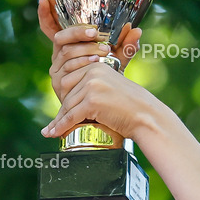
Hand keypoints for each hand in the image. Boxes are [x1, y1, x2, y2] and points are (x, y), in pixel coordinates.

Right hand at [37, 0, 141, 102]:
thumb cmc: (108, 82)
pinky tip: (95, 62)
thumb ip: (124, 46)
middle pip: (61, 38)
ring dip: (85, 49)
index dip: (46, 14)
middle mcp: (58, 58)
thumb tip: (137, 30)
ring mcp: (57, 72)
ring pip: (67, 53)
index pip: (52, 29)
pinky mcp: (60, 85)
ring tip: (103, 50)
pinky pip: (68, 69)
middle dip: (78, 33)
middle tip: (95, 32)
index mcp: (67, 48)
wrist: (106, 109)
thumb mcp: (116, 61)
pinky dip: (83, 62)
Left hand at [40, 56, 165, 141]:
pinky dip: (61, 126)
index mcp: (96, 66)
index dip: (64, 98)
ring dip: (59, 120)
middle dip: (61, 109)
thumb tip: (73, 99)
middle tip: (54, 124)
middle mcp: (93, 72)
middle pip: (66, 92)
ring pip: (67, 105)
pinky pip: (71, 116)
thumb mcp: (111, 89)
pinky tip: (54, 133)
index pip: (70, 79)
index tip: (59, 111)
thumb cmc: (132, 108)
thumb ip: (94, 87)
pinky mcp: (92, 101)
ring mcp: (92, 85)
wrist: (147, 117)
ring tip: (52, 131)